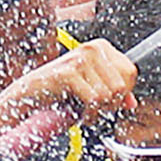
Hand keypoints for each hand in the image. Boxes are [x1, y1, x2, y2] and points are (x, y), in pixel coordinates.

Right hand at [7, 38, 135, 124]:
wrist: (29, 96)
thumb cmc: (59, 92)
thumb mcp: (91, 89)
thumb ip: (112, 93)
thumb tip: (132, 103)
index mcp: (101, 47)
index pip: (130, 73)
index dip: (121, 93)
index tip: (104, 100)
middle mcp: (93, 48)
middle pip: (122, 85)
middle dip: (109, 104)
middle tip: (92, 106)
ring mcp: (81, 58)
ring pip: (109, 95)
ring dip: (96, 110)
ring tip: (80, 107)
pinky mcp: (69, 72)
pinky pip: (94, 101)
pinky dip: (87, 113)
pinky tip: (75, 110)